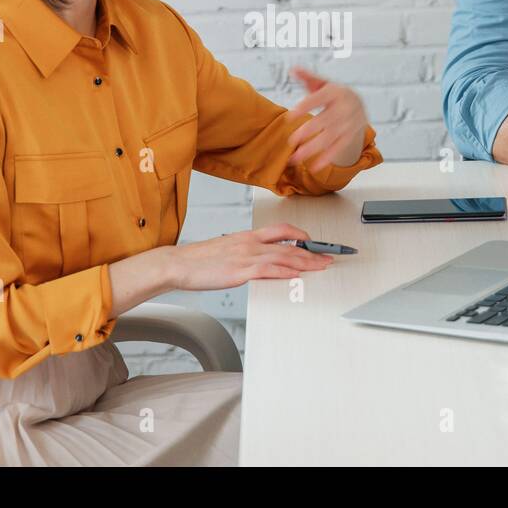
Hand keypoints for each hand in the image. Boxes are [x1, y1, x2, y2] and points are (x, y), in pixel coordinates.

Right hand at [166, 224, 332, 291]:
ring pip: (284, 257)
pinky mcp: (240, 271)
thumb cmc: (199, 260)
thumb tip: (260, 259)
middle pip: (289, 245)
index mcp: (248, 236)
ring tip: (322, 267)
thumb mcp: (227, 249)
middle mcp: (250, 243)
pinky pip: (268, 270)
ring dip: (306, 262)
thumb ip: (246, 251)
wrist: (178, 264)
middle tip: (329, 257)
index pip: (282, 231)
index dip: (302, 236)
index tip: (315, 242)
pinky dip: (285, 272)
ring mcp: (246, 256)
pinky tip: (296, 275)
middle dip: (312, 252)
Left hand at [285, 66, 368, 171]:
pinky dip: (327, 159)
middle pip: (325, 121)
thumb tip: (293, 69)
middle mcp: (345, 108)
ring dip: (312, 149)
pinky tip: (313, 167)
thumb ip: (307, 77)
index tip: (290, 116)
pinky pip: (339, 148)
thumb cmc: (334, 93)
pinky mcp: (350, 136)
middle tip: (291, 141)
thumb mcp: (322, 83)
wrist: (359, 103)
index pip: (319, 99)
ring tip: (295, 158)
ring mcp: (349, 124)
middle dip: (307, 132)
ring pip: (330, 138)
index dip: (305, 106)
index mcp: (336, 92)